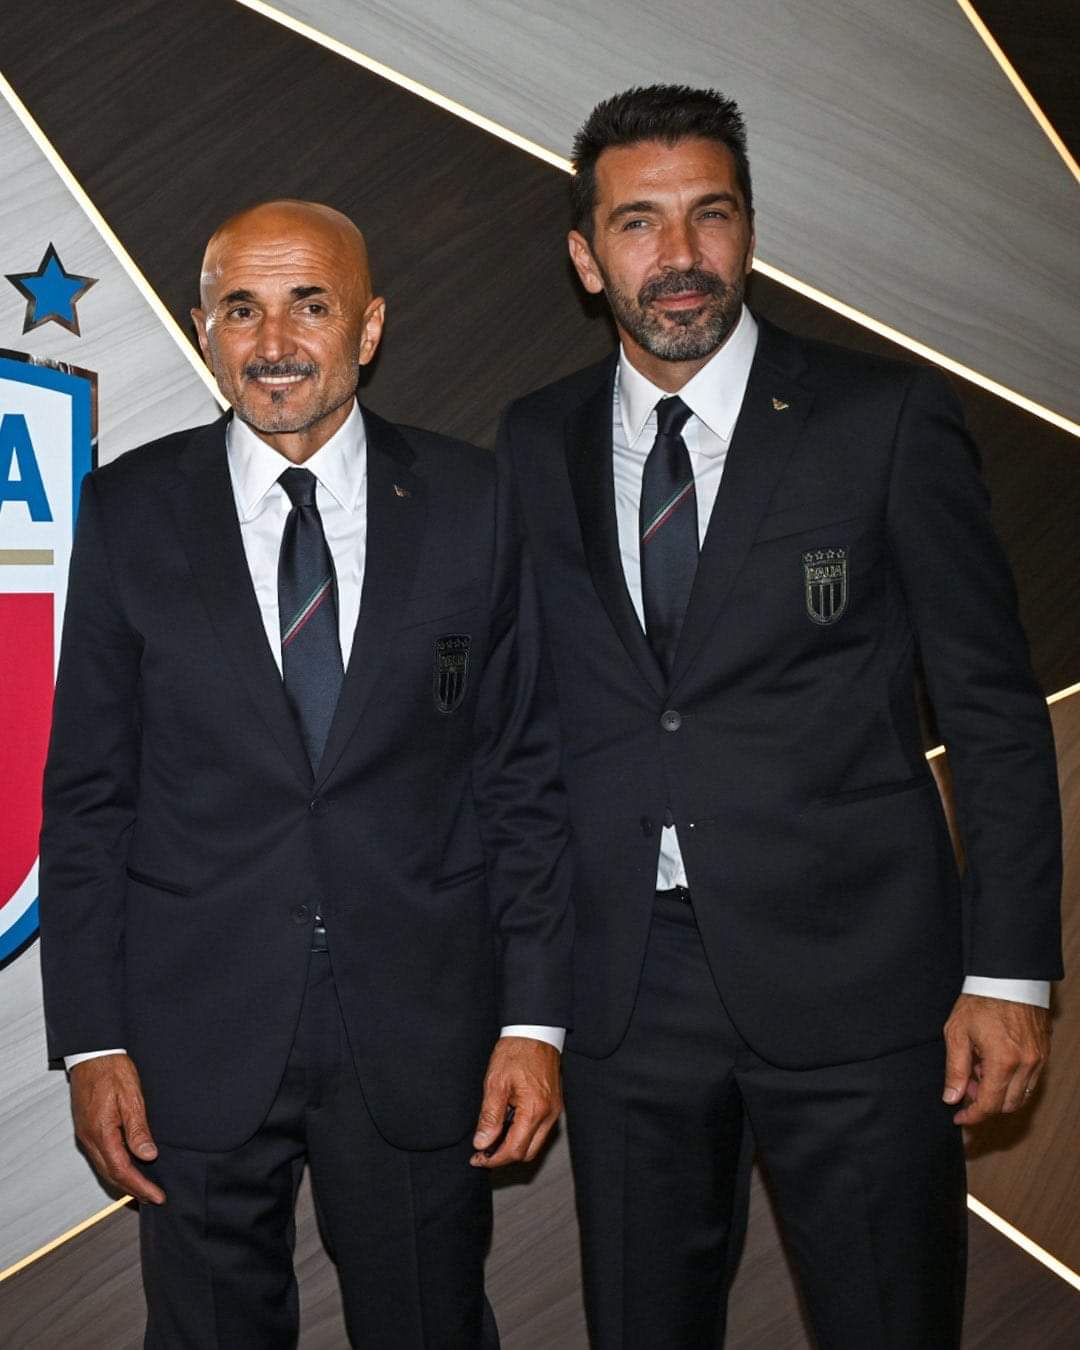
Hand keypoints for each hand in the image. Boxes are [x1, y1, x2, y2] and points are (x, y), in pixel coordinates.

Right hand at [70, 1054, 165, 1203]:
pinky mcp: (87, 1129)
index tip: (157, 1196)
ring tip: (143, 1189)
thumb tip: (147, 1155)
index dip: (140, 1186)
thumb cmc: (111, 1070)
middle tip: (153, 1197)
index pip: (122, 1170)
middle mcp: (90, 1138)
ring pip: (105, 1167)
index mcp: (101, 1133)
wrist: (92, 1053)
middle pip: (111, 1174)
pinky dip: (116, 1167)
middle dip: (133, 1189)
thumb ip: (138, 1128)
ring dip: (124, 1181)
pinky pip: (102, 1156)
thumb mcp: (131, 1097)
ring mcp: (86, 1135)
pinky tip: (127, 1167)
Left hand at [470, 1036, 561, 1167]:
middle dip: (504, 1157)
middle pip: (527, 1153)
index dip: (494, 1159)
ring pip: (535, 1144)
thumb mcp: (495, 1083)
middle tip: (483, 1151)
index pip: (515, 1150)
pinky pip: (540, 1130)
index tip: (478, 1158)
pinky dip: (523, 1134)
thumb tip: (482, 1143)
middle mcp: (549, 1114)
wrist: (535, 1032)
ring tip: (494, 1137)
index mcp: (534, 1109)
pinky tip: (508, 1124)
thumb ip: (489, 1117)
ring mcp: (554, 1110)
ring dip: (514, 1146)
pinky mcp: (554, 1105)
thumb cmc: (516, 1052)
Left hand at [943, 994, 1050, 1125]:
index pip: (989, 1105)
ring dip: (999, 1093)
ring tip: (978, 1071)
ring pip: (1021, 1095)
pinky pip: (1030, 1080)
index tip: (959, 1118)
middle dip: (984, 1104)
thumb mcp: (957, 1033)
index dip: (972, 1117)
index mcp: (1003, 1062)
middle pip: (1007, 1105)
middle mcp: (1026, 1065)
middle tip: (965, 1088)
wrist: (1008, 977)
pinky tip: (993, 1064)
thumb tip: (952, 1098)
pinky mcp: (1044, 1053)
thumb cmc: (980, 1001)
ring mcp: (1039, 1059)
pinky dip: (1011, 1082)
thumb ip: (955, 1069)